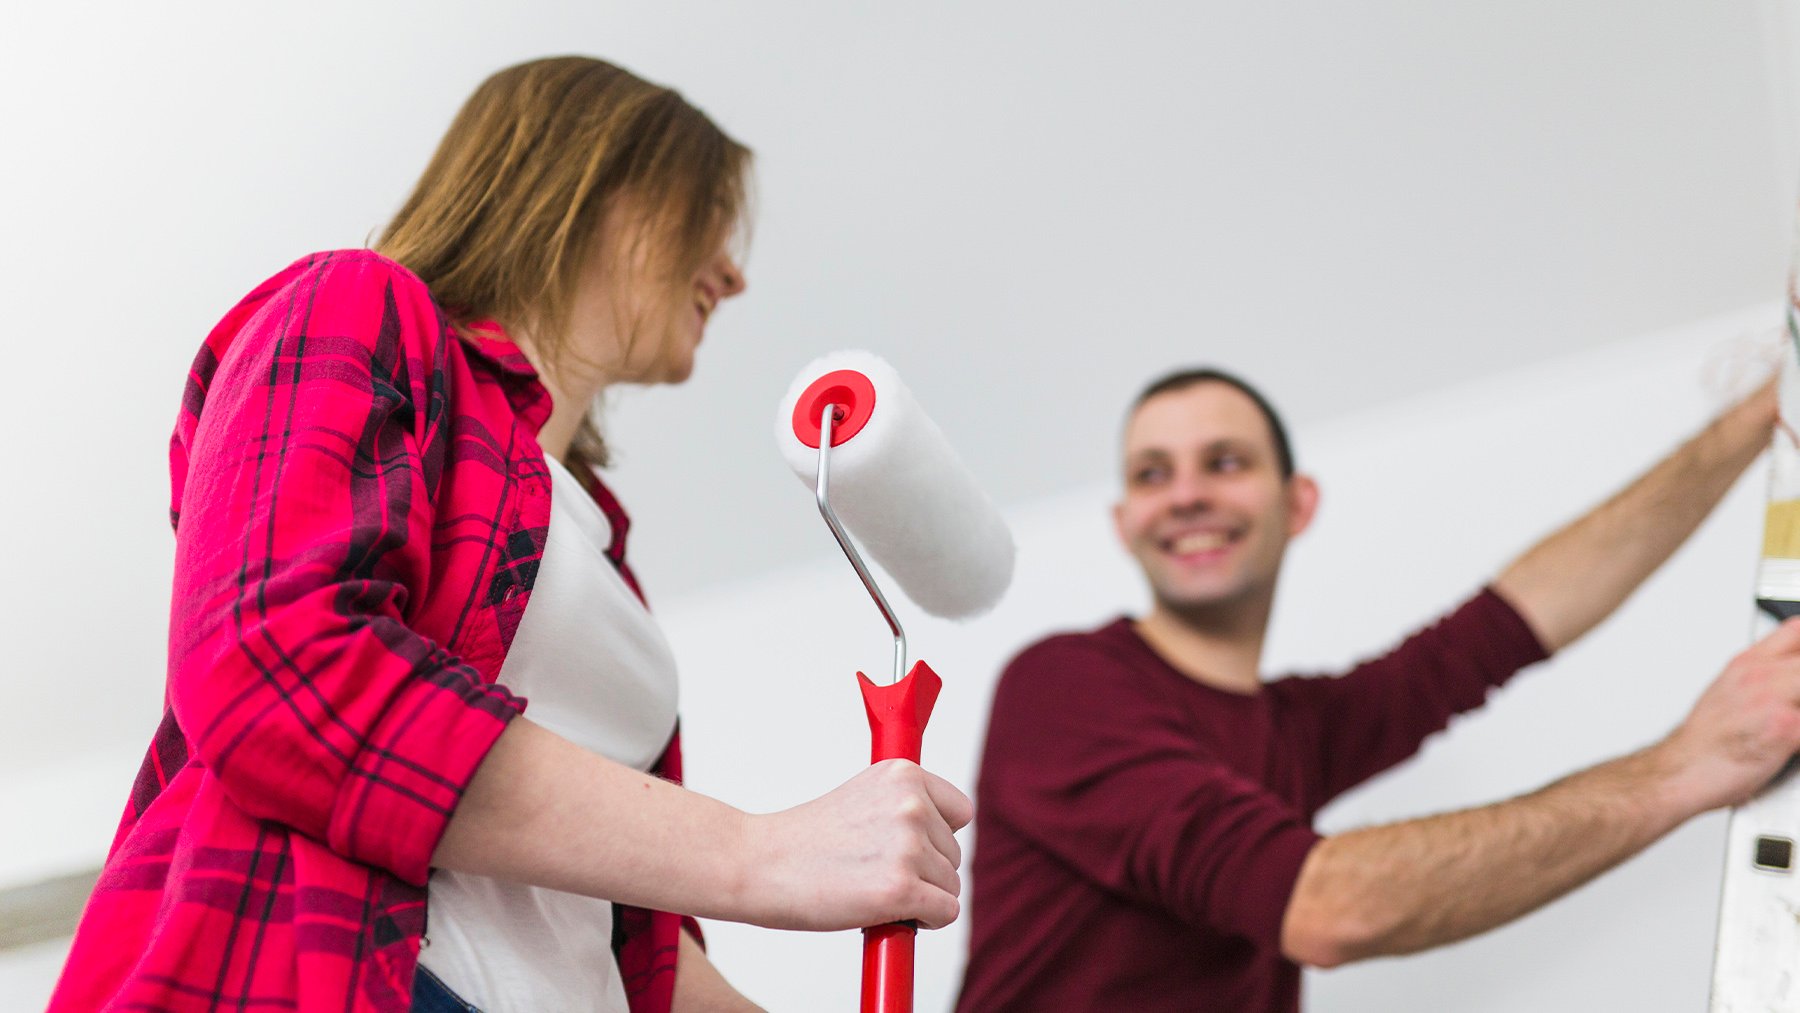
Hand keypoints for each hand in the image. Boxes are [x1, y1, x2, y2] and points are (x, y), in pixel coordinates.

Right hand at [734, 760, 972, 931]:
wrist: (757, 864)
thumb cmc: (804, 840)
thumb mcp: (861, 798)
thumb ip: (902, 807)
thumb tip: (942, 839)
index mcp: (903, 774)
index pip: (960, 813)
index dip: (937, 837)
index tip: (907, 849)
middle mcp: (911, 804)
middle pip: (955, 855)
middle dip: (924, 872)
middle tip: (874, 874)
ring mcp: (907, 847)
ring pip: (950, 887)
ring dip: (921, 898)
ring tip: (870, 890)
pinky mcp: (900, 889)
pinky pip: (945, 913)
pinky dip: (923, 922)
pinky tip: (887, 913)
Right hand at [1661, 616, 1799, 812]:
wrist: (1680, 771)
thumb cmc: (1704, 743)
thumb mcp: (1725, 693)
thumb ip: (1762, 680)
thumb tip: (1789, 682)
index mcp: (1746, 663)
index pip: (1796, 631)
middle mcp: (1760, 675)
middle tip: (1792, 704)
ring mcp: (1773, 699)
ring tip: (1791, 719)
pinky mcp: (1786, 728)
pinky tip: (1793, 742)